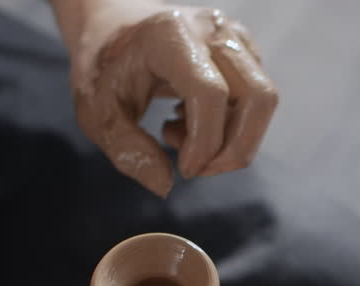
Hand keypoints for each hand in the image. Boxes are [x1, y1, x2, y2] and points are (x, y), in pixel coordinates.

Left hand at [58, 0, 277, 195]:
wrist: (112, 27)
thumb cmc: (103, 66)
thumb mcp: (96, 112)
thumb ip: (127, 150)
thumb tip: (165, 185)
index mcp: (170, 35)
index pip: (211, 93)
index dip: (205, 142)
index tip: (184, 169)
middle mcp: (211, 30)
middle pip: (259, 97)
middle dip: (235, 149)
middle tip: (197, 167)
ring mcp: (233, 37)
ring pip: (263, 101)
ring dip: (232, 138)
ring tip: (181, 132)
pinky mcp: (244, 50)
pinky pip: (255, 98)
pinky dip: (230, 125)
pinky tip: (190, 119)